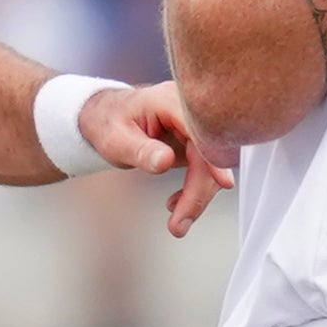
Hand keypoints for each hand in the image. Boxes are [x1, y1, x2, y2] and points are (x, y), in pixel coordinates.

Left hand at [77, 81, 236, 237]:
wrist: (104, 118)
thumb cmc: (107, 124)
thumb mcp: (116, 140)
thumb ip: (140, 150)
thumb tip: (165, 161)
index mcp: (171, 102)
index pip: (202, 131)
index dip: (214, 158)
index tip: (222, 185)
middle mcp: (188, 112)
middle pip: (210, 153)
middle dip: (199, 191)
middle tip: (179, 224)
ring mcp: (193, 127)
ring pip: (211, 165)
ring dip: (197, 196)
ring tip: (177, 223)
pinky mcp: (194, 142)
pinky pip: (205, 168)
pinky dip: (194, 190)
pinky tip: (176, 204)